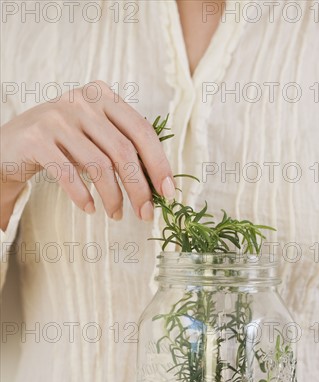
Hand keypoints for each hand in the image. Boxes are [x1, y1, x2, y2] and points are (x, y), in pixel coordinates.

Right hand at [0, 80, 174, 229]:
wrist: (10, 144)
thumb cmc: (62, 144)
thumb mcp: (95, 137)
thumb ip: (123, 149)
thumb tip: (159, 184)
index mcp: (103, 96)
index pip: (142, 131)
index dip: (159, 164)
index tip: (168, 193)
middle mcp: (81, 101)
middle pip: (123, 151)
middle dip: (139, 188)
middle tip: (146, 214)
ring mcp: (57, 117)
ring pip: (99, 165)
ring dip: (113, 197)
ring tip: (116, 214)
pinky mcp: (36, 138)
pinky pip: (68, 174)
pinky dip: (82, 196)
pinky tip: (89, 208)